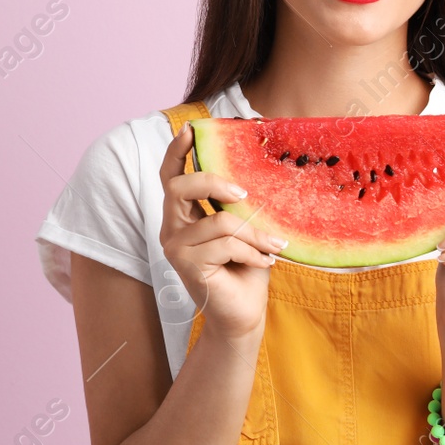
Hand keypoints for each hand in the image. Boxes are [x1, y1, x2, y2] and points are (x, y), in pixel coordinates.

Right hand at [157, 123, 283, 340]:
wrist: (243, 315)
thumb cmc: (245, 269)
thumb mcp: (244, 227)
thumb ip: (237, 203)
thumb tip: (252, 171)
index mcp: (182, 215)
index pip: (170, 176)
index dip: (176, 151)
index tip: (190, 129)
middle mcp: (171, 228)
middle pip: (180, 187)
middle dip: (213, 182)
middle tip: (244, 193)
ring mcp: (175, 247)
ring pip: (218, 221)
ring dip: (255, 233)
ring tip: (273, 246)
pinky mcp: (186, 265)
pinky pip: (226, 243)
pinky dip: (252, 251)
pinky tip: (263, 262)